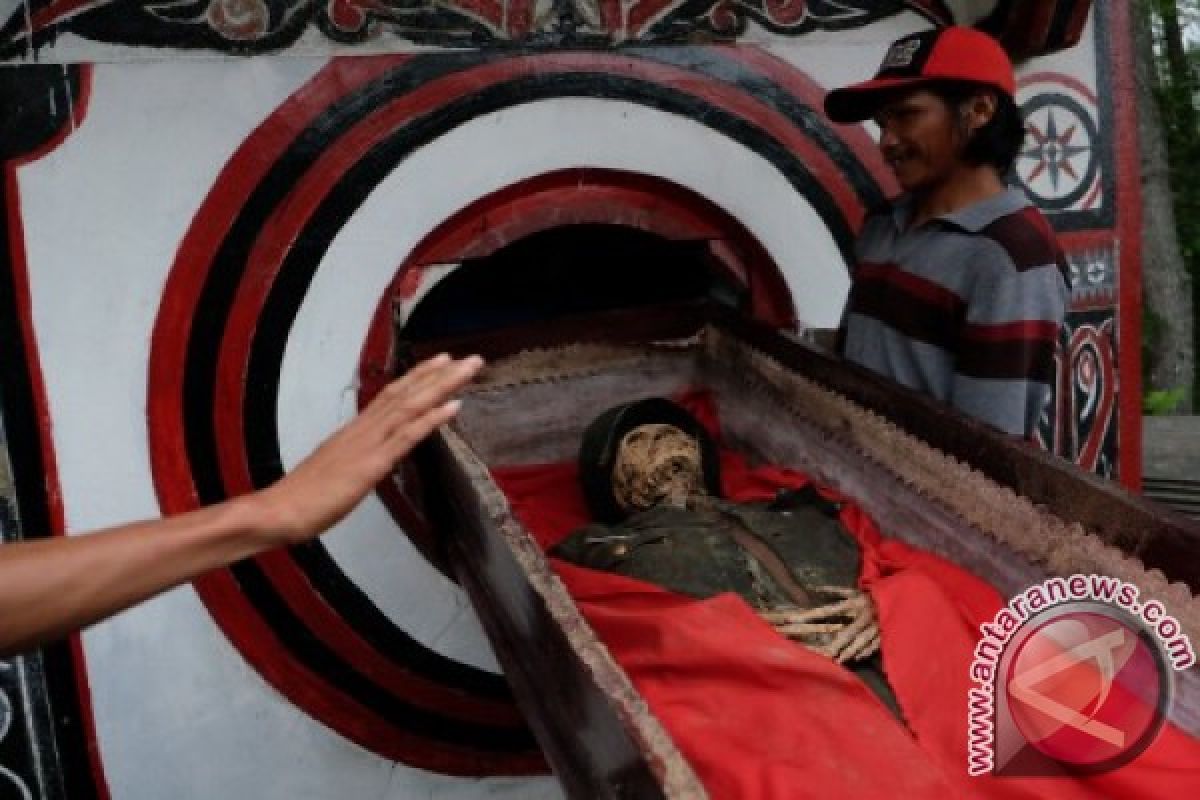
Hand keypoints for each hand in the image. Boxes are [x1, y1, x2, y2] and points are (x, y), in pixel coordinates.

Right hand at [255, 353, 483, 543]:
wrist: (279, 512)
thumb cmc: (302, 498)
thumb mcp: (335, 471)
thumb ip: (353, 459)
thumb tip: (367, 458)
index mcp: (354, 431)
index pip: (391, 396)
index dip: (417, 378)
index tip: (440, 362)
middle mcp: (363, 429)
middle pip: (406, 393)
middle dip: (439, 374)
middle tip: (469, 358)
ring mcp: (367, 444)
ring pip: (410, 406)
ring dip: (442, 386)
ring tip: (467, 368)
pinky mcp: (371, 464)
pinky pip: (406, 436)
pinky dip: (431, 419)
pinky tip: (453, 407)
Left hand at [759, 587, 880, 663]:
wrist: (898, 596)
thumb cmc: (870, 594)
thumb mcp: (853, 591)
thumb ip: (834, 591)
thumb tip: (815, 589)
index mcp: (853, 602)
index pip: (828, 611)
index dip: (811, 616)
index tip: (794, 620)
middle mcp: (863, 615)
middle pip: (847, 632)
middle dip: (836, 644)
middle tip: (825, 654)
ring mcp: (875, 625)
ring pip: (861, 641)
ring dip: (849, 652)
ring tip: (838, 660)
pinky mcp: (883, 633)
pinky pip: (873, 645)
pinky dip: (864, 652)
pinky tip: (855, 658)